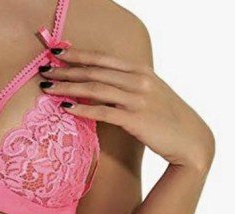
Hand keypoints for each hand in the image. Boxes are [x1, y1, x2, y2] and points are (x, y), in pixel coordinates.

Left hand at [39, 48, 214, 172]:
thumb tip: (103, 88)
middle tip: (43, 70)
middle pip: (95, 71)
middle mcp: (139, 80)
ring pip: (95, 88)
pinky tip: (65, 108)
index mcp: (141, 71)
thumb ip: (129, 88)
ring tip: (46, 88)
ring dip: (68, 87)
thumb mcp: (150, 96)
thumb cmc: (168, 121)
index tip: (56, 52)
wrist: (192, 141)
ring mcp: (137, 99)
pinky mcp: (135, 119)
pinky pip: (103, 111)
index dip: (78, 54)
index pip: (103, 59)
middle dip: (66, 70)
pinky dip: (82, 108)